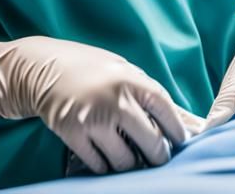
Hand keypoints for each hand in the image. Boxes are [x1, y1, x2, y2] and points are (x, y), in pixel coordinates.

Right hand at [0, 37, 188, 174]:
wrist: (42, 68)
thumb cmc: (92, 69)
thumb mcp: (125, 72)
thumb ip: (155, 98)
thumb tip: (193, 123)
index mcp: (131, 79)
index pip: (166, 111)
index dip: (178, 131)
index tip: (180, 141)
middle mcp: (114, 100)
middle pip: (151, 143)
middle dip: (158, 155)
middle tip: (156, 155)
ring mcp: (92, 119)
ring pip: (126, 161)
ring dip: (131, 163)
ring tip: (129, 153)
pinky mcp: (72, 135)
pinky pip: (99, 165)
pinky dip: (106, 165)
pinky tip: (106, 154)